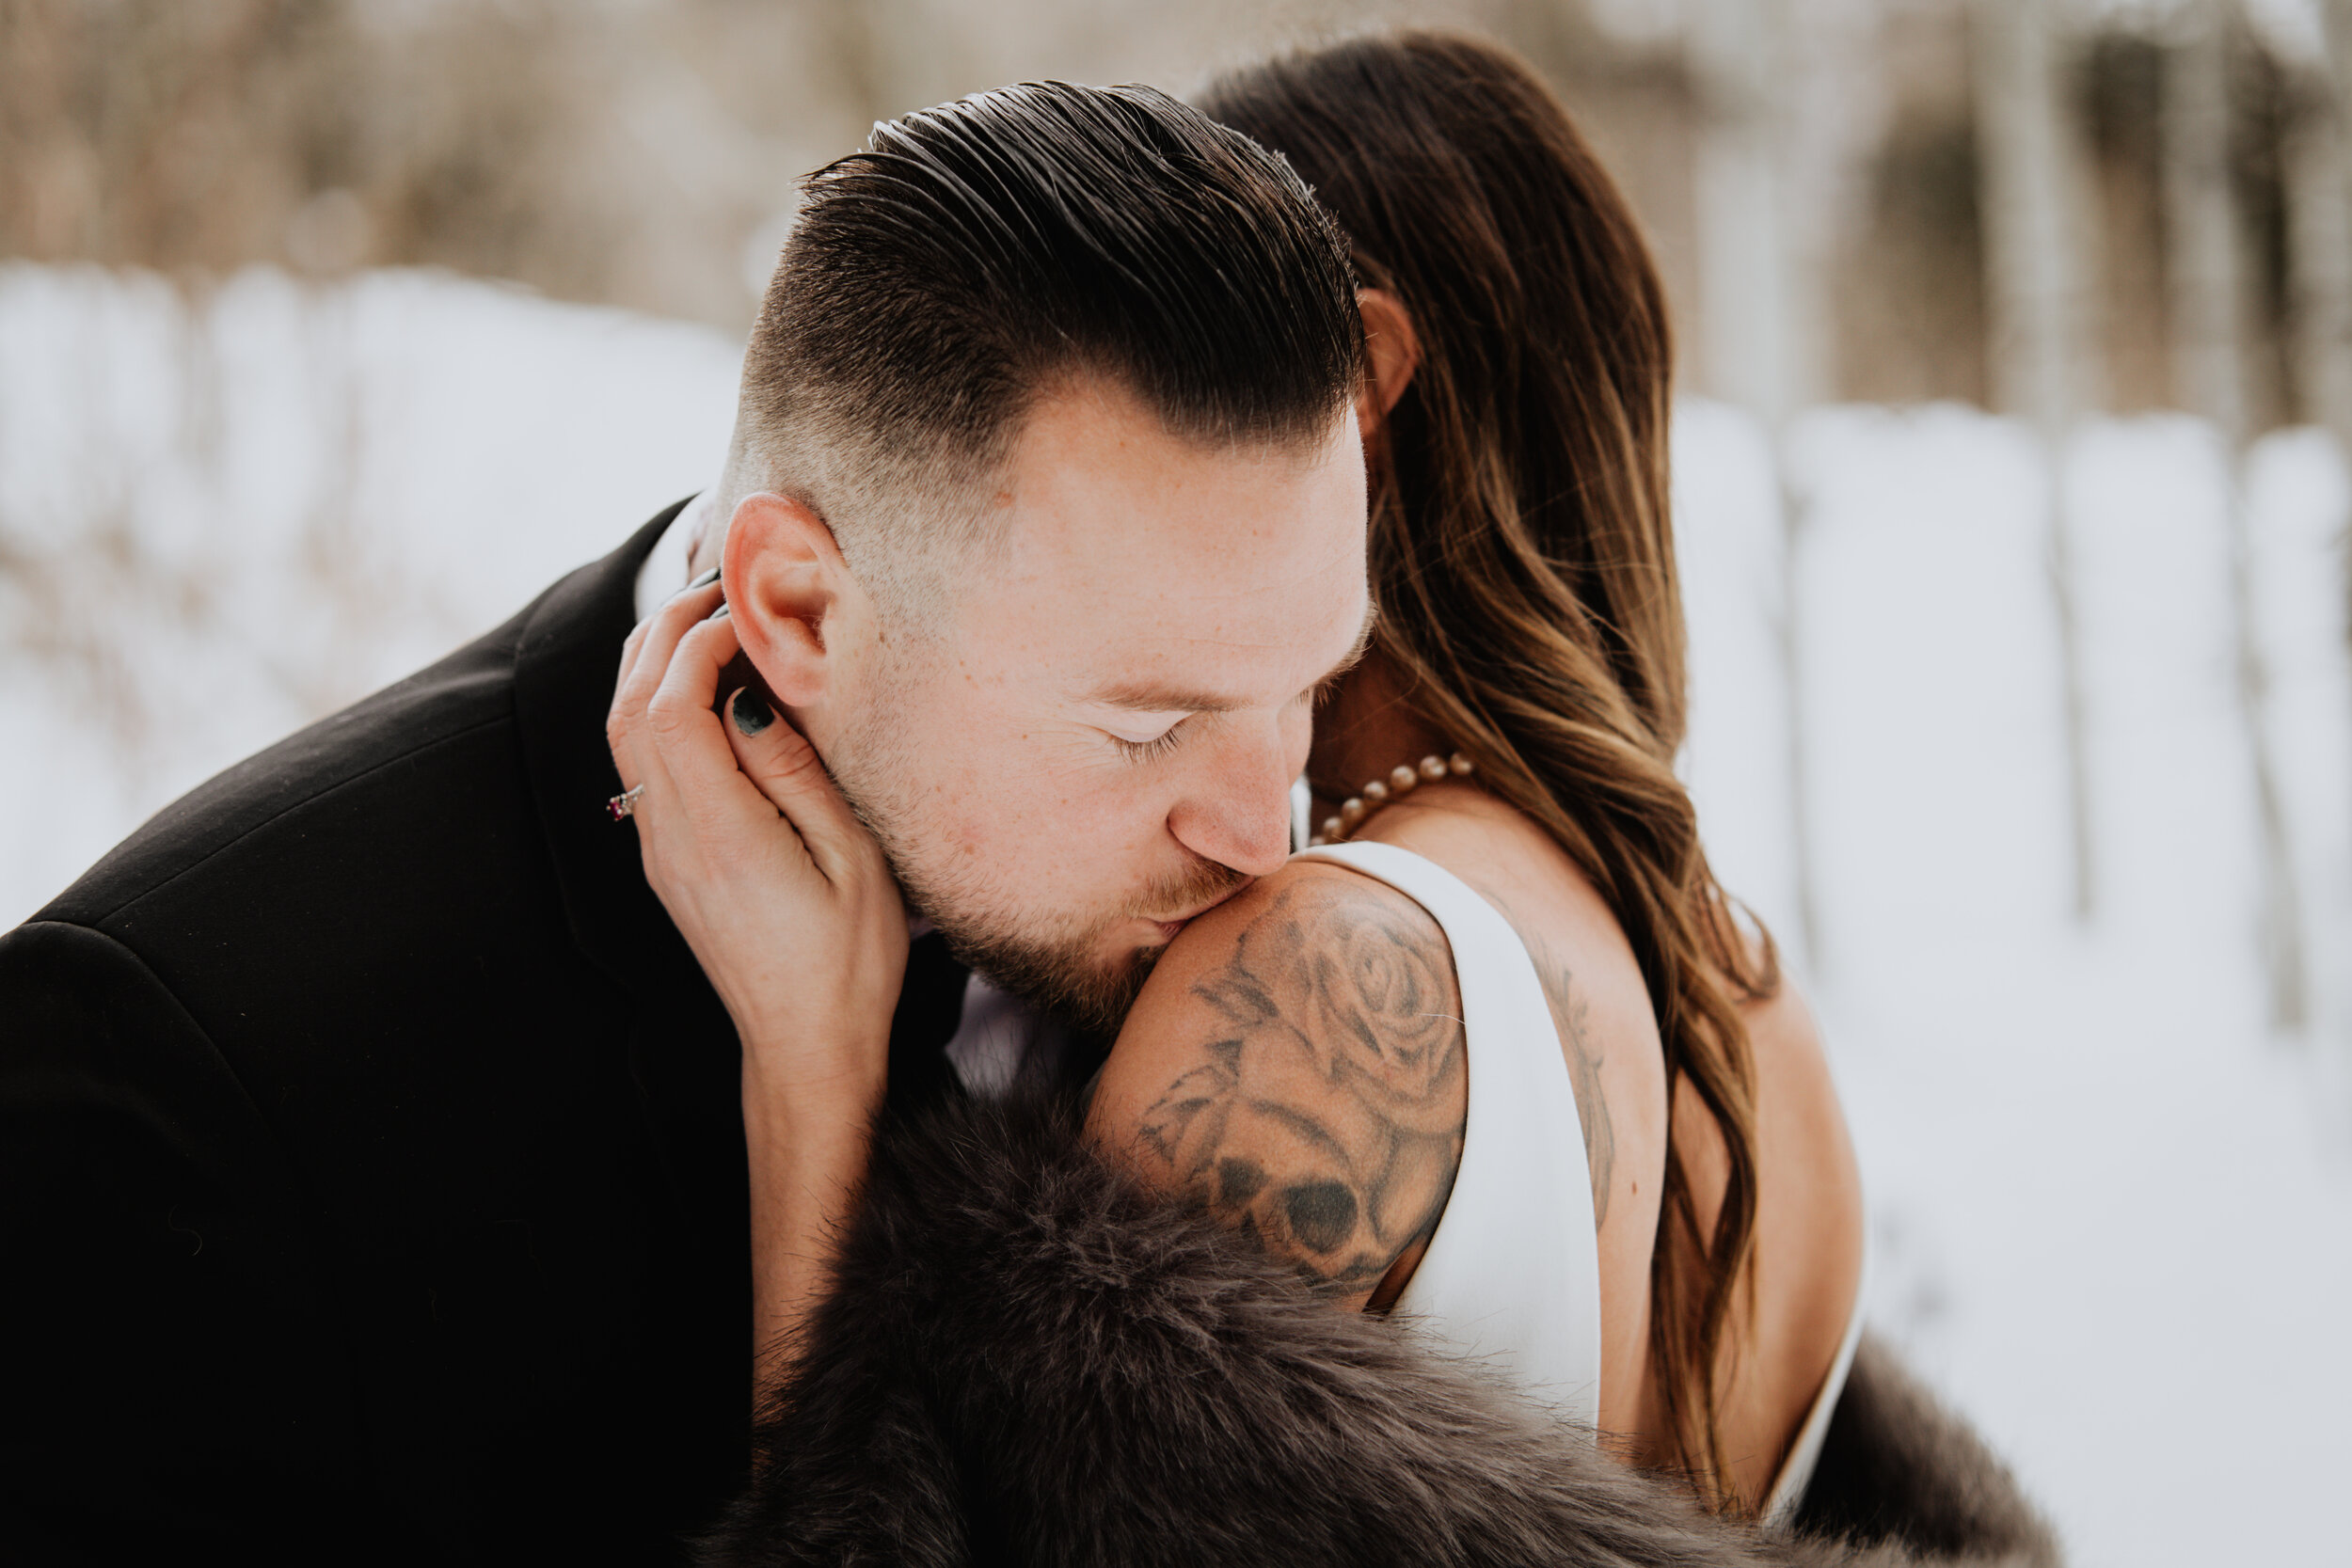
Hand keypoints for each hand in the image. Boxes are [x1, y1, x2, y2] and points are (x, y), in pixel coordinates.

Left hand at [605, 576, 907, 1111]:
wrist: (807, 1049)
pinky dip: (656, 703)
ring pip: (623, 733)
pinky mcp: (666, 862)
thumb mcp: (853, 862)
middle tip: (719, 584)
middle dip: (665, 630)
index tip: (750, 609)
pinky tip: (701, 687)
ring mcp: (659, 852)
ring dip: (652, 663)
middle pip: (631, 706)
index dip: (700, 640)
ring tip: (704, 618)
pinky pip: (640, 762)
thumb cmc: (850, 964)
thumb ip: (797, 773)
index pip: (673, 704)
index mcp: (719, 833)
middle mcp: (671, 838)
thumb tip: (751, 698)